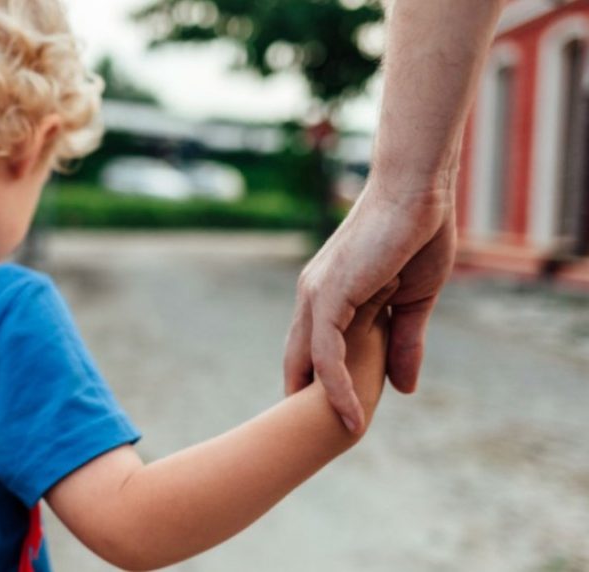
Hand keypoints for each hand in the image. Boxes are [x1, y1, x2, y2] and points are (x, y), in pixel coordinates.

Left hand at [284, 181, 456, 432]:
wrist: (418, 192)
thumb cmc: (416, 236)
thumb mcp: (414, 302)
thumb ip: (404, 343)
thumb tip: (403, 389)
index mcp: (327, 295)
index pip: (313, 350)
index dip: (319, 384)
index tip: (329, 418)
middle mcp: (312, 296)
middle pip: (300, 361)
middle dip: (307, 401)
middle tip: (317, 441)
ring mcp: (317, 296)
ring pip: (310, 363)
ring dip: (323, 404)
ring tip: (341, 438)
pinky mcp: (329, 295)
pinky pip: (326, 354)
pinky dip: (337, 387)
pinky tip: (350, 416)